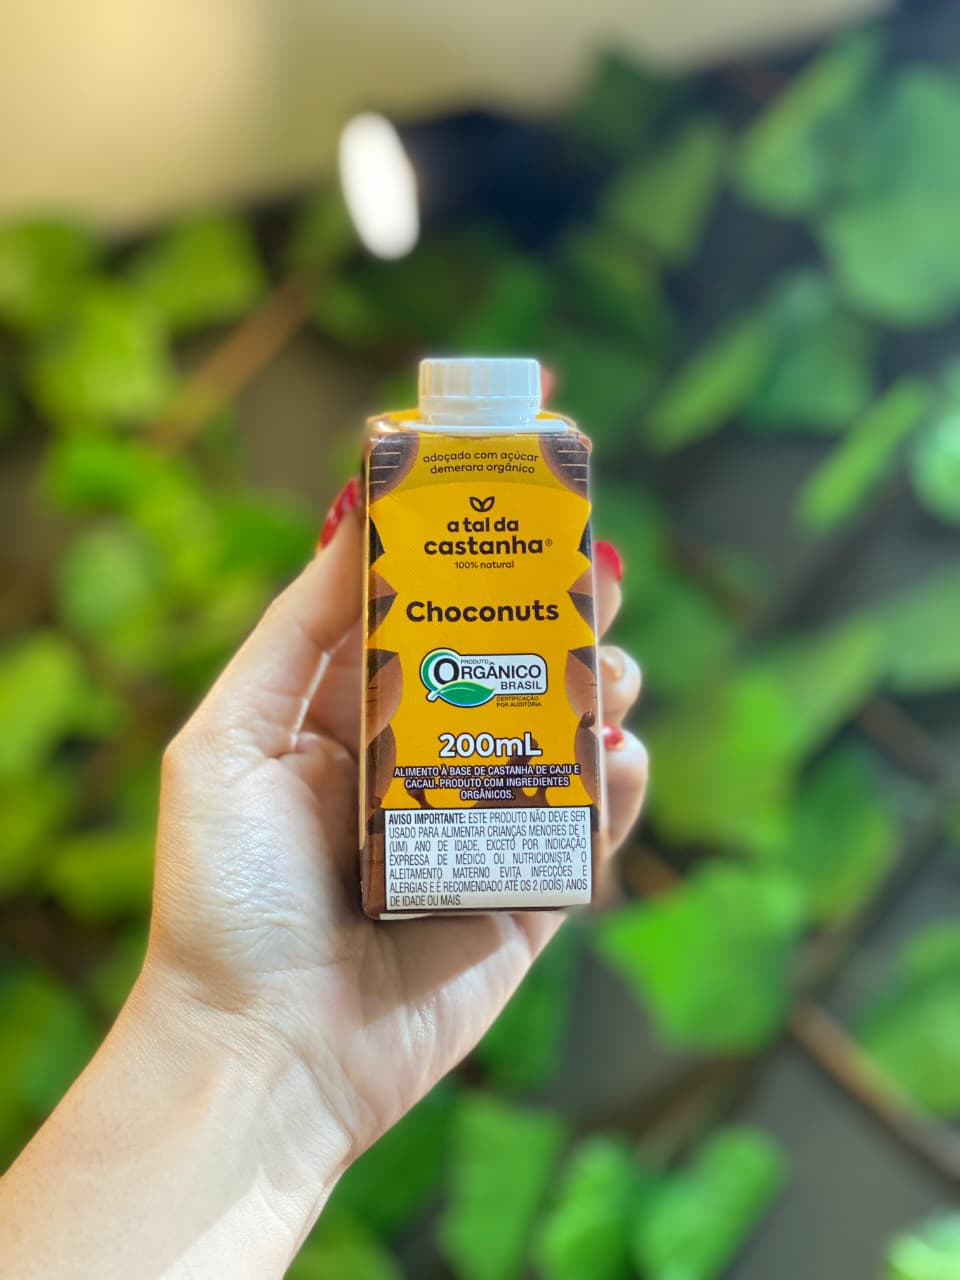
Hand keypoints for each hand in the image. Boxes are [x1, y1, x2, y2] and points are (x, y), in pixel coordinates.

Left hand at [146, 485, 646, 1164]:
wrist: (263, 1055)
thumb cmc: (225, 896)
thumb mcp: (229, 740)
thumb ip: (299, 631)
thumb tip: (355, 517)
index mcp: (348, 722)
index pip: (426, 619)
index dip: (475, 557)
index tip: (523, 498)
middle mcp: (418, 768)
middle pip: (508, 670)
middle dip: (557, 614)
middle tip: (599, 568)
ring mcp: (477, 832)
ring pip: (558, 740)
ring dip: (598, 692)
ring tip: (610, 666)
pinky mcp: (522, 900)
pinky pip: (585, 832)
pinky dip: (616, 789)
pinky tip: (616, 756)